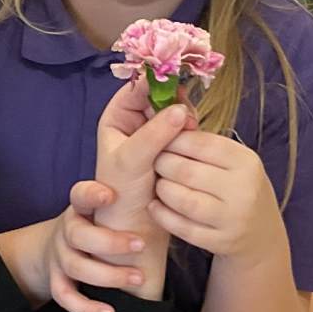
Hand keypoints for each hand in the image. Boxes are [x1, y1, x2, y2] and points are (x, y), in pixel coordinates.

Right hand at [41, 179, 151, 311]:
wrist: (56, 247)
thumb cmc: (99, 227)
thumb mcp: (110, 211)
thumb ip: (134, 203)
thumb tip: (171, 199)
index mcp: (82, 208)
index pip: (80, 195)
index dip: (91, 195)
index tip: (110, 196)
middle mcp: (67, 230)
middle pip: (78, 235)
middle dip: (110, 242)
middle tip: (141, 245)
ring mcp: (59, 256)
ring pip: (75, 266)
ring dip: (108, 275)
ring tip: (138, 279)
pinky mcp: (56, 280)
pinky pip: (64, 296)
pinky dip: (86, 307)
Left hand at [93, 78, 194, 234]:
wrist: (134, 228)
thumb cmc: (121, 195)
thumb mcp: (131, 162)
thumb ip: (153, 134)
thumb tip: (180, 110)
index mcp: (117, 118)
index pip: (137, 87)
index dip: (157, 83)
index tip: (177, 87)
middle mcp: (135, 123)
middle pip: (160, 97)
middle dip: (175, 102)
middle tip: (188, 114)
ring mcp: (154, 136)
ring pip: (174, 114)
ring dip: (185, 118)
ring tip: (191, 129)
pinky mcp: (172, 150)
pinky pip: (184, 132)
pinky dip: (191, 133)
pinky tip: (195, 138)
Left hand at [150, 129, 286, 263]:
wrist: (262, 234)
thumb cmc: (237, 187)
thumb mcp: (232, 162)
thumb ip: (203, 143)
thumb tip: (166, 115)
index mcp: (245, 161)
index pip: (199, 143)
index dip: (172, 139)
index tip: (159, 139)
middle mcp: (243, 188)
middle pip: (186, 171)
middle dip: (162, 164)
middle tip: (153, 162)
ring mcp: (233, 218)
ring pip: (182, 200)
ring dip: (162, 190)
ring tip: (157, 184)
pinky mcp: (221, 241)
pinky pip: (182, 227)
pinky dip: (162, 215)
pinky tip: (155, 206)